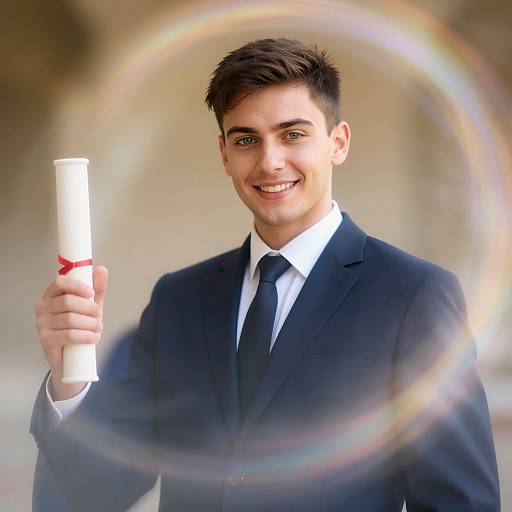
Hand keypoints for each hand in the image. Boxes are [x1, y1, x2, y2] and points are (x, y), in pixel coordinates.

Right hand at [35, 266, 107, 399]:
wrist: (71, 356)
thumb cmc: (79, 326)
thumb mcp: (90, 306)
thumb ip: (97, 289)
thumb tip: (102, 270)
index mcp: (52, 295)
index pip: (60, 282)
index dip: (78, 286)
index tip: (91, 294)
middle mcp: (43, 307)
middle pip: (68, 301)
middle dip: (89, 309)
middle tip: (98, 316)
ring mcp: (42, 324)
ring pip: (71, 319)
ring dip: (90, 324)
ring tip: (97, 328)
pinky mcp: (46, 340)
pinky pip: (70, 335)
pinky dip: (86, 336)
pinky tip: (93, 338)